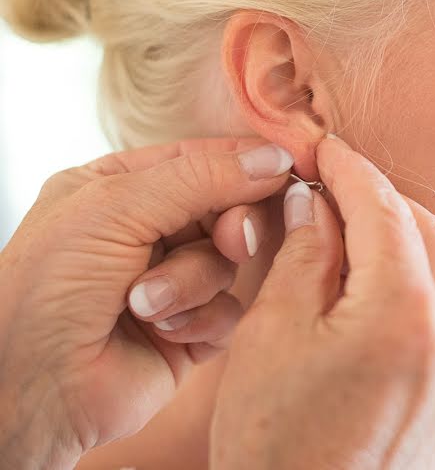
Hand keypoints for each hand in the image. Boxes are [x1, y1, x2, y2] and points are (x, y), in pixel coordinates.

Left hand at [0, 139, 292, 468]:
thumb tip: (274, 157)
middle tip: (229, 241)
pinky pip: (229, 311)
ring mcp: (169, 281)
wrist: (30, 392)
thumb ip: (201, 177)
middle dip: (228, 226)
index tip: (290, 165)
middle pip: (227, 209)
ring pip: (228, 263)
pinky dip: (200, 320)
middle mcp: (147, 232)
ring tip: (145, 305)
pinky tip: (161, 332)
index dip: (246, 162)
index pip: (200, 160)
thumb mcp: (116, 209)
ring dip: (193, 283)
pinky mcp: (188, 330)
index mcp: (119, 188)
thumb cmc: (46, 291)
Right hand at [211, 136, 434, 469]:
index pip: (384, 211)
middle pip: (428, 229)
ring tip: (350, 228)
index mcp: (403, 316)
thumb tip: (316, 199)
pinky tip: (378, 277)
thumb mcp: (273, 331)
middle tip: (331, 186)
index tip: (324, 148)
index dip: (351, 170)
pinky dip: (420, 276)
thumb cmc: (273, 434)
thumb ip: (306, 251)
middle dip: (380, 198)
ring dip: (404, 234)